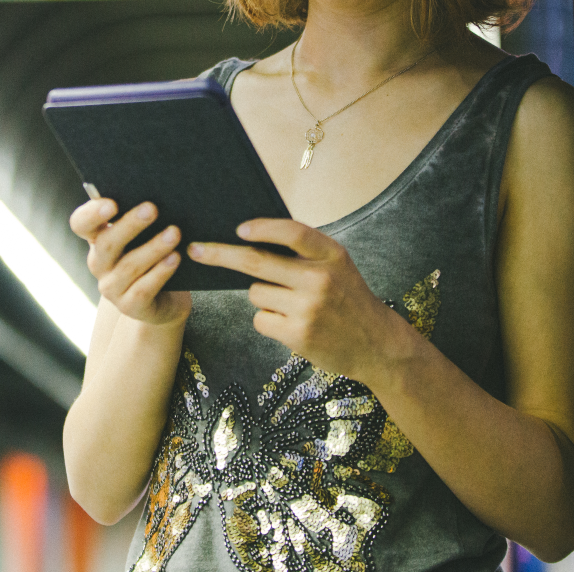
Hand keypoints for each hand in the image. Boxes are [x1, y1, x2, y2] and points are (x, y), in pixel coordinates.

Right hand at [70, 199, 191, 326]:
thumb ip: (141, 215)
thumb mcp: (144, 235)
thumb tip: (158, 189)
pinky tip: (176, 258)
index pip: (81, 224)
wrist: (165, 298)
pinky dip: (160, 272)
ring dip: (153, 247)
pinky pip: (143, 289)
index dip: (92, 214)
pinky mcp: (130, 307)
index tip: (112, 203)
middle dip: (130, 224)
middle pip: (107, 243)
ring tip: (174, 233)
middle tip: (152, 208)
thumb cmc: (154, 255)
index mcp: (97, 239)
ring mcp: (111, 288)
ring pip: (129, 266)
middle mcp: (99, 263)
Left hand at [187, 219, 410, 382]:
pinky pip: (260, 319)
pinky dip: (267, 320)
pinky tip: (292, 324)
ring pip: (256, 293)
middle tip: (196, 250)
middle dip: (220, 255)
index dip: (262, 228)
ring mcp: (308, 308)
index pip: (292, 232)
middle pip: (256, 262)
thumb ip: (305, 252)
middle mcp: (320, 279)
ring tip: (291, 305)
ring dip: (262, 296)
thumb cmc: (349, 300)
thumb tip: (251, 236)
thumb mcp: (338, 266)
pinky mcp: (298, 334)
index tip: (237, 229)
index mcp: (332, 255)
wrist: (377, 345)